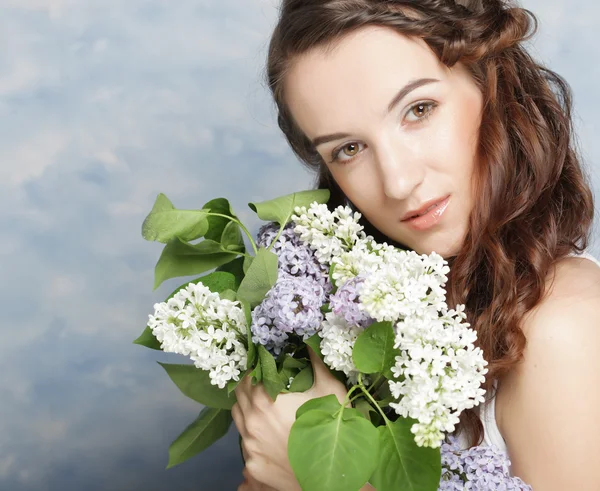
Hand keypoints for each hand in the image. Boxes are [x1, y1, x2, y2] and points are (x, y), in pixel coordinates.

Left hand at [232, 347, 348, 490]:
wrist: (332, 479)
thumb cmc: (331, 431)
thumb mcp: (330, 391)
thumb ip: (316, 362)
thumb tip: (309, 339)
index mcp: (265, 400)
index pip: (246, 378)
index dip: (255, 371)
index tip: (266, 369)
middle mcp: (251, 423)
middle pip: (239, 397)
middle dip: (250, 389)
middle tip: (267, 387)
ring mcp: (249, 447)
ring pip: (240, 421)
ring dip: (250, 412)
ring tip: (270, 411)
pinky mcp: (252, 466)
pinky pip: (247, 445)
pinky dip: (256, 437)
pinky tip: (274, 436)